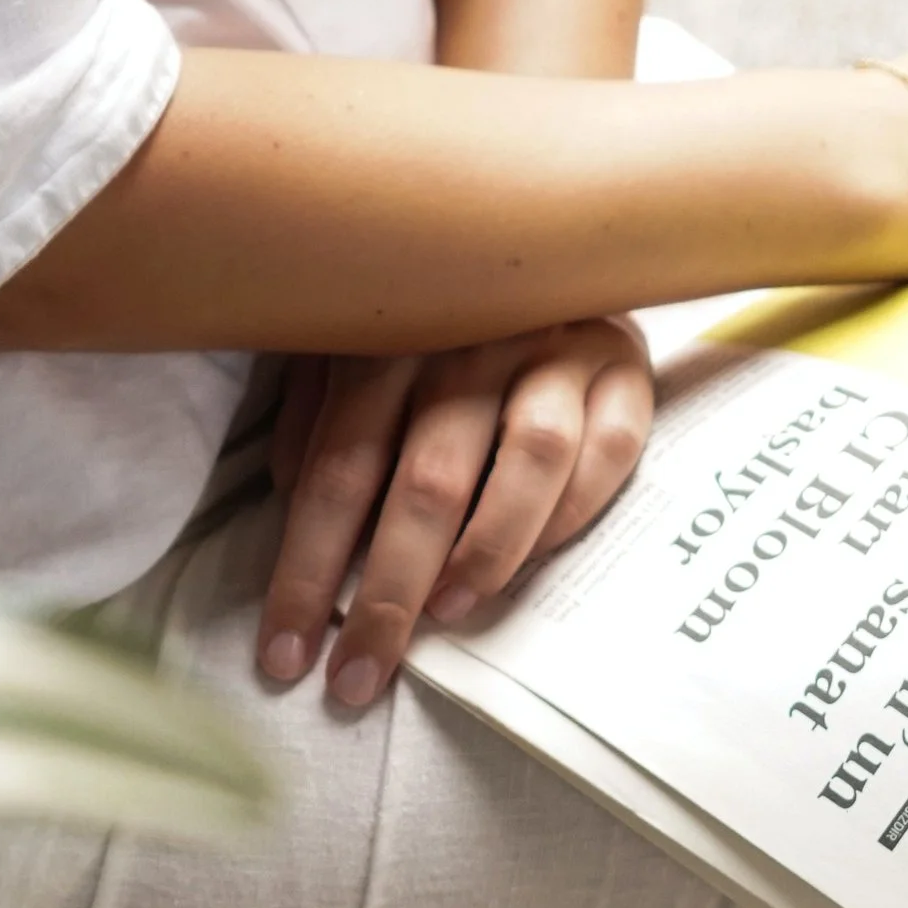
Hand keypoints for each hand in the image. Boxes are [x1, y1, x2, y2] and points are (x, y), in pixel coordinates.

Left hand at [257, 319, 654, 709]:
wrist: (543, 231)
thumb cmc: (427, 311)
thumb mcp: (347, 344)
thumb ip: (314, 416)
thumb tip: (290, 498)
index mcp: (388, 335)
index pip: (336, 471)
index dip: (307, 571)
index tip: (285, 655)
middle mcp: (472, 337)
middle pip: (426, 482)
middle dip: (387, 596)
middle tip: (361, 677)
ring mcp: (554, 348)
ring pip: (530, 462)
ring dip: (487, 552)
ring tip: (446, 617)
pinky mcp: (623, 366)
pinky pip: (609, 452)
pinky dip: (570, 517)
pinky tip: (532, 564)